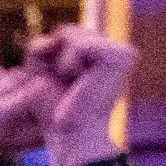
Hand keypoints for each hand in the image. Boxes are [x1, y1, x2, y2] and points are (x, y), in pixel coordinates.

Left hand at [26, 25, 134, 165]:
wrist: (72, 135)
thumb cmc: (54, 111)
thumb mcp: (41, 72)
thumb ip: (41, 47)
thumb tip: (50, 38)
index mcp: (105, 55)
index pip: (64, 33)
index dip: (50, 57)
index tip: (61, 83)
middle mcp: (120, 50)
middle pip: (66, 30)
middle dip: (53, 58)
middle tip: (67, 86)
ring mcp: (124, 51)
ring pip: (70, 34)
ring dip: (60, 63)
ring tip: (75, 85)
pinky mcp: (122, 55)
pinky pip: (78, 45)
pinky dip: (69, 65)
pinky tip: (81, 83)